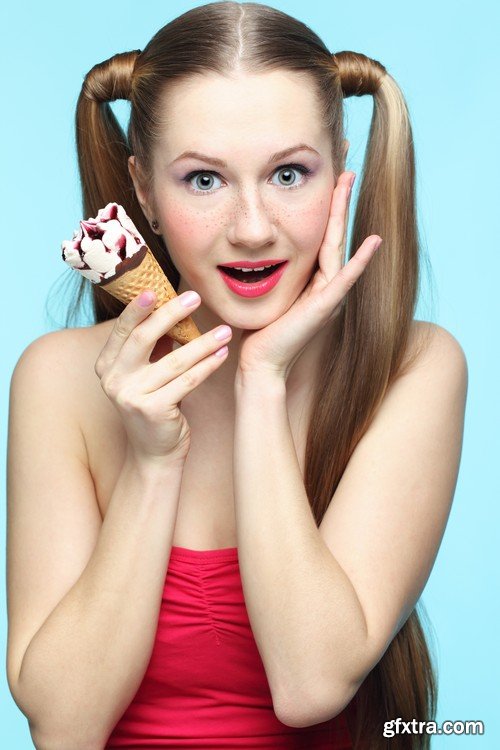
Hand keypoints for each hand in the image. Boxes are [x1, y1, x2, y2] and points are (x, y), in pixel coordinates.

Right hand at [94, 290, 231, 464]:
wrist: (155, 452)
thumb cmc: (155, 405)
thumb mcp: (145, 373)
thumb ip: (151, 345)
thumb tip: (170, 305)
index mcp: (107, 365)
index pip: (124, 329)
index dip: (139, 308)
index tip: (158, 288)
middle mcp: (114, 380)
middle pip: (144, 338)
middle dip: (171, 314)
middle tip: (196, 298)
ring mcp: (131, 396)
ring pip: (173, 361)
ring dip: (202, 343)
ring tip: (224, 331)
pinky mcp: (153, 410)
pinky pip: (186, 381)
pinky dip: (207, 366)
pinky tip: (222, 354)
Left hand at [236, 171, 381, 382]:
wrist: (261, 360)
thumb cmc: (261, 329)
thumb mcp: (267, 289)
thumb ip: (272, 269)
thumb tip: (254, 246)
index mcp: (312, 276)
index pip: (320, 232)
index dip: (326, 203)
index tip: (328, 173)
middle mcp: (324, 281)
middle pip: (334, 231)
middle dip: (338, 197)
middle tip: (345, 164)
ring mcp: (328, 293)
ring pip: (338, 245)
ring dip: (344, 213)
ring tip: (348, 181)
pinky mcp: (326, 306)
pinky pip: (345, 278)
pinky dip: (360, 260)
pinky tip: (373, 241)